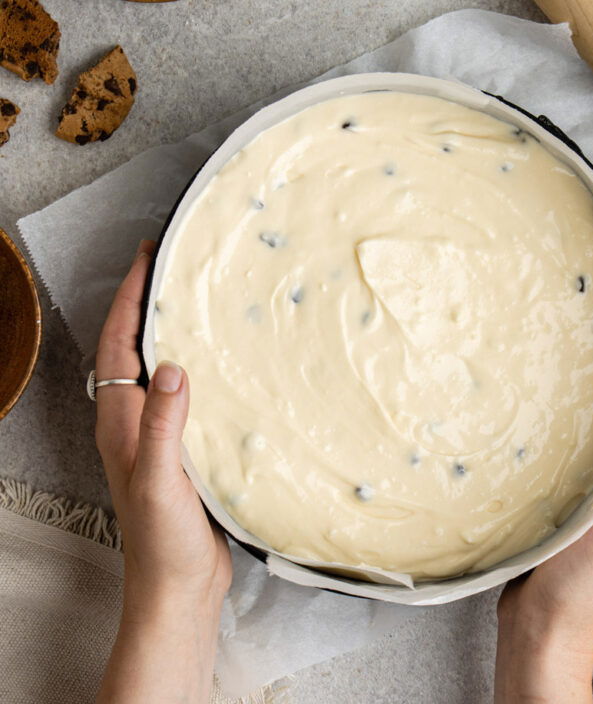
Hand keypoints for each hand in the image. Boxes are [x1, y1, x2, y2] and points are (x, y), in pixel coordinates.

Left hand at [95, 240, 231, 703]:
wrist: (179, 585)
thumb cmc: (164, 541)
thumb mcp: (161, 482)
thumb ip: (163, 426)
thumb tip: (172, 368)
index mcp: (121, 422)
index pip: (119, 344)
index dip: (129, 298)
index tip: (147, 258)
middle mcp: (134, 421)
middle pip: (133, 347)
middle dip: (145, 303)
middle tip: (172, 269)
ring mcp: (158, 434)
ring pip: (158, 367)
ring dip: (169, 330)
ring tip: (195, 301)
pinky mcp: (182, 446)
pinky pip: (183, 391)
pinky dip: (195, 363)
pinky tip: (220, 362)